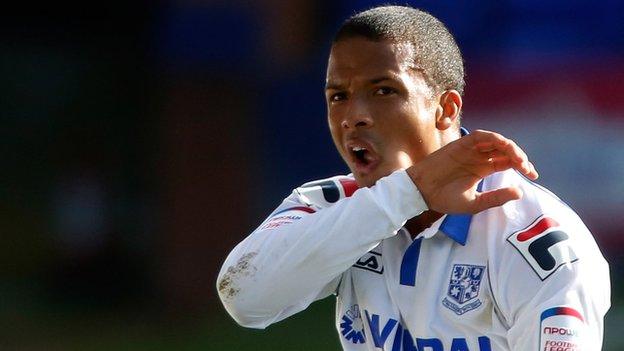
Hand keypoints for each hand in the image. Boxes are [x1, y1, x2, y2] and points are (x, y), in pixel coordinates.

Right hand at [406, 130, 537, 213]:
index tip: (533, 175)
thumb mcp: (474, 203)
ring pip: (496, 141)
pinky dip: (494, 139)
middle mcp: (478, 157)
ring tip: (519, 159)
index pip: (507, 162)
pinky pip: (481, 136)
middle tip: (528, 168)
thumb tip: (520, 192)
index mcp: (482, 169)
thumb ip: (495, 198)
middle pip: (505, 150)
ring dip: (510, 147)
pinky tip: (504, 147)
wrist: (421, 192)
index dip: (522, 165)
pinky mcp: (461, 144)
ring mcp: (470, 150)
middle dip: (520, 157)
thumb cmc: (444, 199)